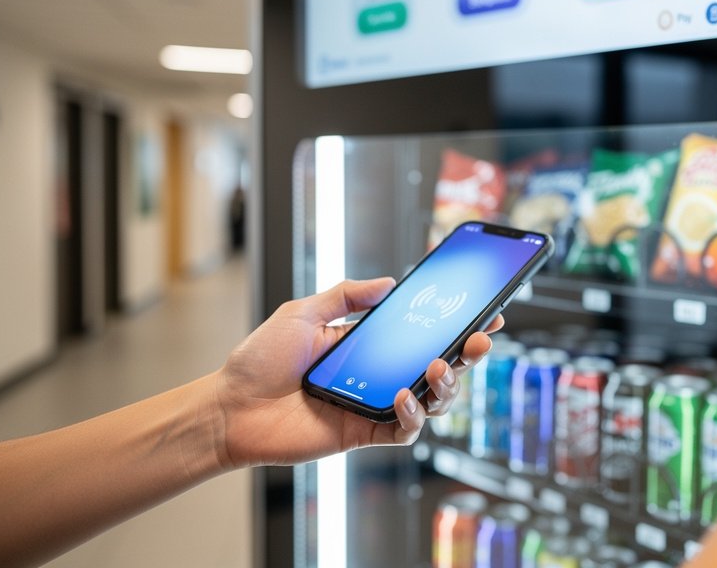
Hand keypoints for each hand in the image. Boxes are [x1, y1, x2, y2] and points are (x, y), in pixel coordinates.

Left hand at [207, 278, 502, 468]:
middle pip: (439, 366)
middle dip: (467, 354)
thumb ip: (347, 296)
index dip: (456, 324)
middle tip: (480, 340)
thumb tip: (389, 282)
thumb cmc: (259, 361)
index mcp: (370, 345)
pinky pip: (404, 431)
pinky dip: (413, 416)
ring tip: (439, 367)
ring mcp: (375, 405)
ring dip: (446, 385)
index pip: (423, 333)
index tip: (486, 311)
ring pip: (432, 401)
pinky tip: (403, 398)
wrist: (230, 408)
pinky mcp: (364, 434)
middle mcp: (380, 375)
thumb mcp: (303, 312)